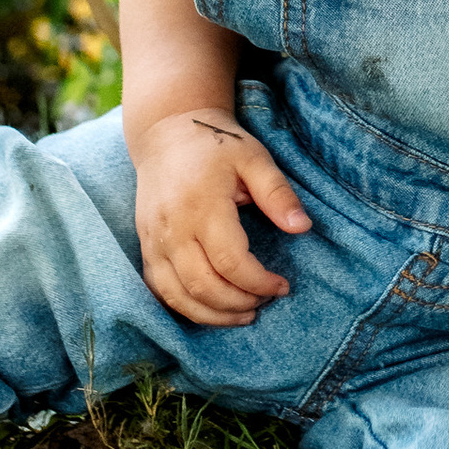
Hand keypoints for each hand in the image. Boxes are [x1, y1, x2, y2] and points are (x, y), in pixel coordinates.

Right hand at [134, 109, 310, 326]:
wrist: (166, 134)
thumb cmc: (216, 145)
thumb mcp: (254, 159)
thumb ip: (278, 194)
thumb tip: (303, 227)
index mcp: (202, 206)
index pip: (230, 262)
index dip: (259, 283)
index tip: (282, 286)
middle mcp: (173, 228)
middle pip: (202, 286)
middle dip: (238, 304)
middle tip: (264, 302)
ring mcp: (153, 239)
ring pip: (177, 295)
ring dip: (212, 315)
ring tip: (243, 314)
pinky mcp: (145, 245)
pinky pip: (158, 289)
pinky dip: (184, 306)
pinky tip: (210, 308)